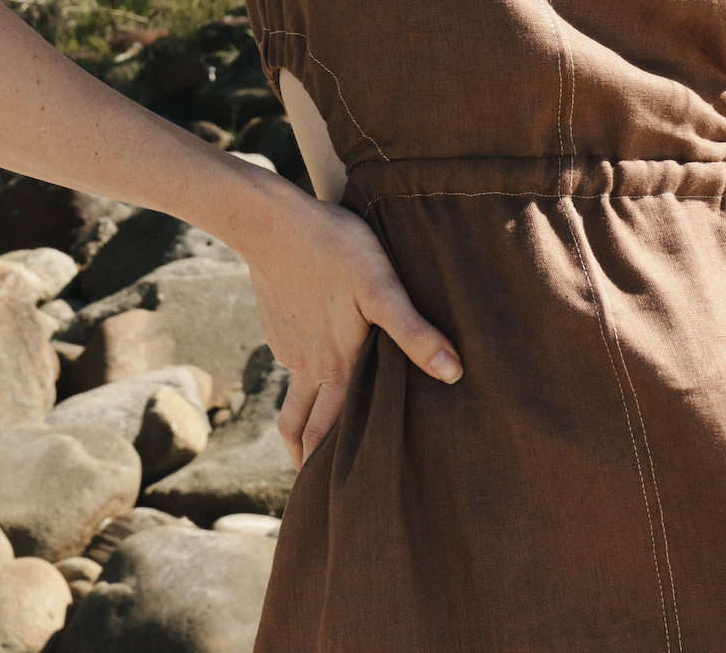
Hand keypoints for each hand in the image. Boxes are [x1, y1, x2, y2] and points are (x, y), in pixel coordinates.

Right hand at [243, 184, 462, 469]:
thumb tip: (453, 373)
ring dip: (301, 427)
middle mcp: (306, 366)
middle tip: (318, 493)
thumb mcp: (382, 286)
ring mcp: (287, 346)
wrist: (272, 221)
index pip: (329, 436)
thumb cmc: (335, 249)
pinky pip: (290, 364)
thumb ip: (414, 332)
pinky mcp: (277, 324)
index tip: (334, 504)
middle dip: (309, 463)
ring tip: (312, 445)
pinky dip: (301, 379)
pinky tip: (318, 364)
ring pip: (293, 400)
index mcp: (335, 366)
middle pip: (302, 430)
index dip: (330, 471)